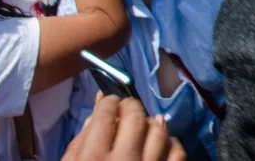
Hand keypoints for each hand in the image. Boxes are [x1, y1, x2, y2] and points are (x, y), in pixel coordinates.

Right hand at [62, 95, 185, 160]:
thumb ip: (77, 147)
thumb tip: (94, 117)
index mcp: (92, 160)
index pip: (104, 115)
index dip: (107, 102)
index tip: (108, 100)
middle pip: (134, 116)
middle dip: (130, 105)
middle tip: (126, 106)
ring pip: (159, 130)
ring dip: (152, 122)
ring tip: (145, 123)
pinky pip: (177, 151)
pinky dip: (171, 142)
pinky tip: (161, 143)